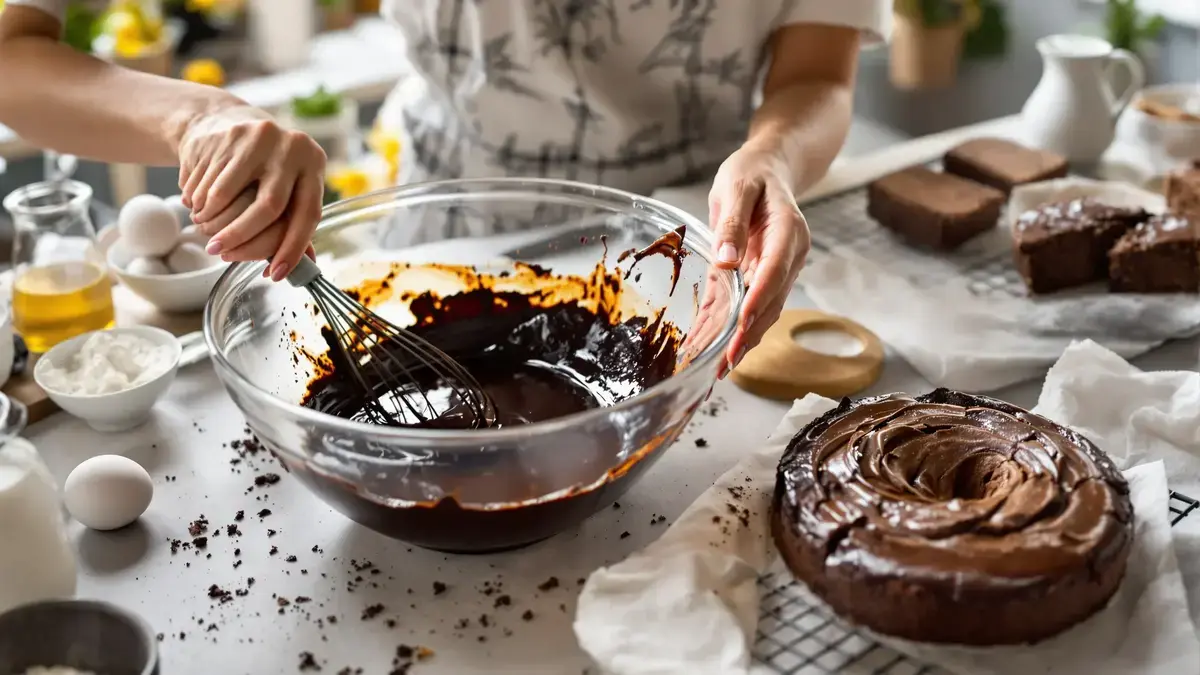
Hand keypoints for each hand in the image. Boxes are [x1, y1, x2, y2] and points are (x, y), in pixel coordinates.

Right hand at [177, 105, 325, 281]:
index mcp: (312, 163)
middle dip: (241, 237)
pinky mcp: (223, 136)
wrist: (225, 122)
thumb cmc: (263, 167)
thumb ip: (295, 223)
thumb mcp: (288, 186)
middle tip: (220, 254)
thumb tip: (305, 269)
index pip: (307, 214)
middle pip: (267, 206)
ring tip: (204, 228)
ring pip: (226, 196)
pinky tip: (196, 206)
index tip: (275, 275)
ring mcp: (256, 138)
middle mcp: (289, 147)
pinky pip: (204, 182)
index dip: (291, 249)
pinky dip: (197, 203)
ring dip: (211, 221)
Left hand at [705, 145, 810, 376]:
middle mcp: (790, 256)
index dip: (758, 301)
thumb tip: (726, 257)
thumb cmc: (753, 174)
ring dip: (745, 339)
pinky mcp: (767, 276)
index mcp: (788, 231)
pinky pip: (753, 305)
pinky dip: (736, 327)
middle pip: (772, 301)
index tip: (740, 326)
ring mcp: (781, 268)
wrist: (770, 168)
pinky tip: (717, 347)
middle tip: (725, 363)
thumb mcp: (737, 186)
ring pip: (766, 310)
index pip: (774, 272)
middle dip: (749, 334)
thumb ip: (733, 222)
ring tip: (720, 367)